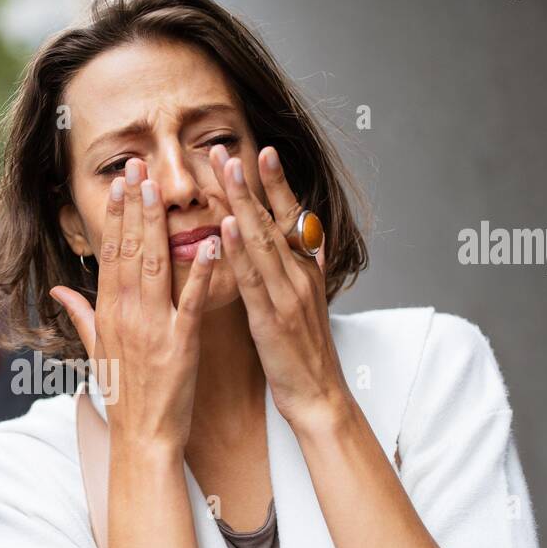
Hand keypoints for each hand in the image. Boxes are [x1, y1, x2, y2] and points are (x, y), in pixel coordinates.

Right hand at [49, 157, 215, 452]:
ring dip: (157, 225)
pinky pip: (191, 302)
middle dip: (134, 206)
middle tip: (138, 166)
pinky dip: (200, 273)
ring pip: (154, 266)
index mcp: (108, 314)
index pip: (110, 254)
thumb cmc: (123, 395)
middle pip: (129, 250)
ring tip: (160, 189)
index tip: (121, 181)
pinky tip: (210, 244)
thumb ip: (80, 314)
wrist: (142, 436)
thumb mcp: (96, 351)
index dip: (116, 215)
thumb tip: (58, 288)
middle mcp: (126, 315)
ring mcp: (153, 328)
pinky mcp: (181, 344)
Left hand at [208, 143, 352, 431]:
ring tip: (226, 170)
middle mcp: (299, 276)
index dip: (277, 185)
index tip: (262, 152)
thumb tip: (299, 244)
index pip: (290, 219)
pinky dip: (240, 250)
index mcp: (304, 273)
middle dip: (251, 183)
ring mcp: (288, 295)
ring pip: (263, 241)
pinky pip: (254, 279)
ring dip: (243, 202)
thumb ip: (299, 273)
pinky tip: (227, 227)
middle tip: (227, 149)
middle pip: (273, 220)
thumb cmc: (304, 356)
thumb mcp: (304, 307)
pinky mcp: (273, 319)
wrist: (319, 398)